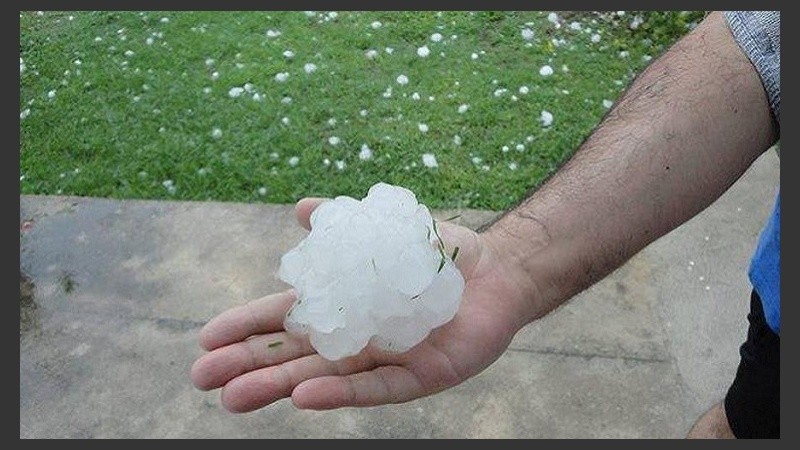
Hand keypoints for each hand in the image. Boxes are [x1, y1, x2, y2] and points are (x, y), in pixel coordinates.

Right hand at [190, 198, 532, 411]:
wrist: (499, 269)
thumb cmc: (440, 254)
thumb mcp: (385, 232)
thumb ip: (345, 227)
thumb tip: (301, 210)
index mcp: (343, 303)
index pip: (285, 319)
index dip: (247, 327)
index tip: (205, 339)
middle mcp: (356, 336)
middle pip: (294, 355)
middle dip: (248, 364)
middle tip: (201, 378)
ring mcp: (385, 359)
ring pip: (324, 378)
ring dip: (280, 386)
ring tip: (234, 398)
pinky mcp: (419, 375)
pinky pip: (378, 388)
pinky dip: (341, 394)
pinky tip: (304, 398)